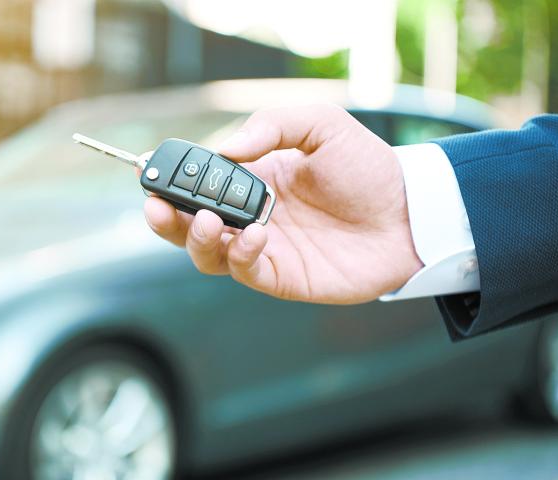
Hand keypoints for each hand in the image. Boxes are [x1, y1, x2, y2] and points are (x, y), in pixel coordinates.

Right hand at [143, 104, 422, 303]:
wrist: (411, 213)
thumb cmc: (368, 167)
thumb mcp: (320, 125)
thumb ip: (272, 127)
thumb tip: (225, 150)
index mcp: (253, 178)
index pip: (198, 181)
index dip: (170, 177)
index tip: (147, 166)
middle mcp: (250, 215)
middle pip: (189, 223)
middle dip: (165, 216)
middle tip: (157, 204)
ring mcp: (264, 248)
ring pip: (207, 253)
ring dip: (195, 238)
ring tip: (210, 221)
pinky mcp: (281, 276)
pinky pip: (244, 270)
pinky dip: (240, 254)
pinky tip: (257, 234)